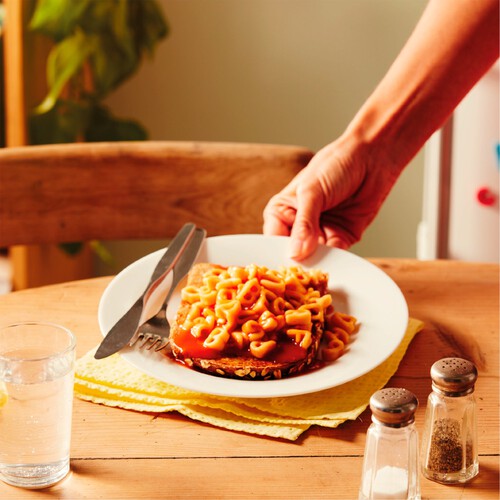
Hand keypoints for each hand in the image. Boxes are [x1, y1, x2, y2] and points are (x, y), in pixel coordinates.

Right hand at [263, 135, 401, 259]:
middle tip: (300, 275)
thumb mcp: (312, 192)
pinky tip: (335, 263)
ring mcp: (320, 233)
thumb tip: (295, 253)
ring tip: (318, 272)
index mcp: (282, 211)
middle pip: (293, 253)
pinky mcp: (342, 238)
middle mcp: (299, 225)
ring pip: (314, 258)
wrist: (373, 156)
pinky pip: (335, 256)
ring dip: (318, 264)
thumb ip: (304, 224)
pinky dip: (336, 261)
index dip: (277, 254)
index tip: (282, 269)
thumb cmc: (335, 164)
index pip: (273, 239)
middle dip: (297, 264)